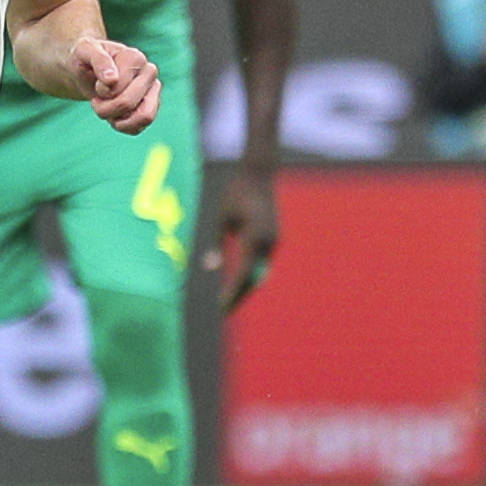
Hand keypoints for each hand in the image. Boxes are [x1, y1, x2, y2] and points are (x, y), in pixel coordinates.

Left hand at [74, 37, 160, 133]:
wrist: (86, 70)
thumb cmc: (85, 58)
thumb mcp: (84, 52)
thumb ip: (99, 61)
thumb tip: (112, 79)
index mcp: (135, 57)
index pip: (120, 87)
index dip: (102, 91)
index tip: (97, 83)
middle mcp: (149, 72)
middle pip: (128, 103)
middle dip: (104, 109)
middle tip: (95, 100)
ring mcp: (152, 90)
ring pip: (144, 118)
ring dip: (117, 120)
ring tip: (106, 110)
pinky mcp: (150, 107)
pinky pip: (139, 128)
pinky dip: (121, 126)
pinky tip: (113, 115)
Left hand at [205, 169, 280, 311]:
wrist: (258, 174)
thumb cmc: (235, 193)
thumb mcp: (222, 218)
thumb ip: (217, 244)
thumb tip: (211, 267)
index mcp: (253, 236)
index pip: (243, 273)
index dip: (232, 292)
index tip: (221, 306)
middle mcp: (268, 242)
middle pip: (254, 277)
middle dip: (239, 295)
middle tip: (223, 311)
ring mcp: (274, 240)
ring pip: (260, 271)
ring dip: (246, 286)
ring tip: (228, 300)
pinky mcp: (274, 238)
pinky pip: (262, 261)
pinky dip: (251, 273)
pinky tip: (238, 282)